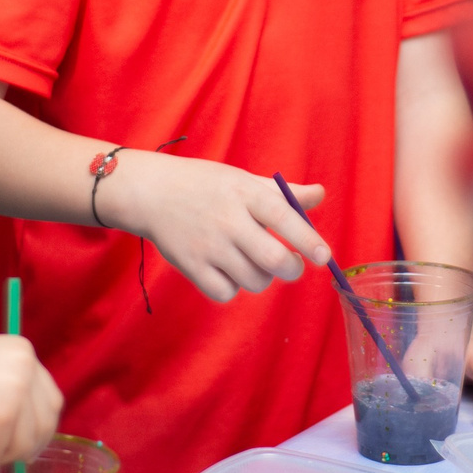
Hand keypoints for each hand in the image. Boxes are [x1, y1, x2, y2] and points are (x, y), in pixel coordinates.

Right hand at [0, 335, 61, 465]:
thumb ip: (6, 390)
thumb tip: (26, 437)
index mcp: (23, 351)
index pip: (51, 400)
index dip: (37, 428)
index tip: (20, 444)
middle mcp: (27, 366)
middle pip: (46, 425)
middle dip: (23, 446)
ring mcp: (16, 390)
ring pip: (23, 445)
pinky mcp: (0, 416)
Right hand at [94, 151, 328, 302]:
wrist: (150, 192)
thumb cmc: (204, 184)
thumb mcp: (243, 179)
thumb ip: (283, 192)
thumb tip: (319, 195)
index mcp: (245, 194)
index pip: (284, 217)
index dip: (307, 239)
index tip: (323, 256)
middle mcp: (228, 220)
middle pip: (273, 260)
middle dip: (291, 268)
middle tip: (291, 264)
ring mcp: (208, 246)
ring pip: (254, 281)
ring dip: (261, 277)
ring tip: (251, 261)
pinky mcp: (191, 266)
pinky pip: (226, 293)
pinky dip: (232, 287)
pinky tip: (227, 270)